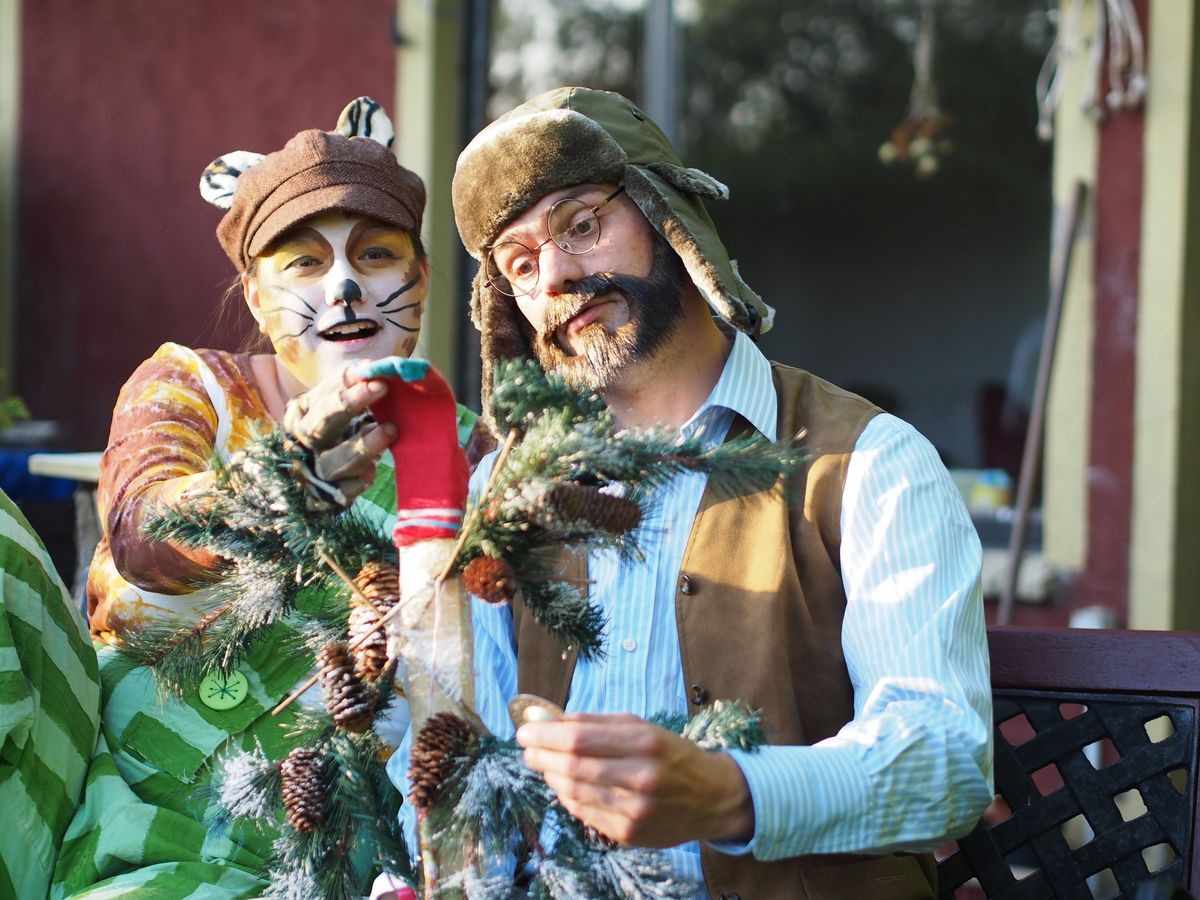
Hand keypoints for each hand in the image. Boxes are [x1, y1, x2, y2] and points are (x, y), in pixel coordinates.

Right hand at [283, 366, 397, 503]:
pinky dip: (360, 480)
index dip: (344, 382)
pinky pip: (345, 490)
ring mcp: (314, 470)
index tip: (371, 370)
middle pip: (320, 423)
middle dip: (349, 403)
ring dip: (365, 445)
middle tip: (381, 387)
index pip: (322, 395)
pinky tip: (372, 472)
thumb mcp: (340, 407)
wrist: (318, 479)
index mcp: (303, 414)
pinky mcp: (328, 497)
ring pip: (335, 460)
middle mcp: (303, 441)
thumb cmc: (338, 432)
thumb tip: (375, 366)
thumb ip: (354, 389)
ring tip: (391, 429)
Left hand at [517, 712, 754, 847]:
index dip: (546, 734)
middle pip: (573, 766)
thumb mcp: (643, 727)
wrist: (712, 798)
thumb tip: (554, 719)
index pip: (580, 738)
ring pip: (574, 792)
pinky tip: (563, 785)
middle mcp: (641, 777)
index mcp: (645, 742)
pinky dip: (567, 797)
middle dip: (541, 755)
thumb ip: (599, 722)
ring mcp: (635, 810)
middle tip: (527, 747)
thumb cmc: (672, 755)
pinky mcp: (629, 833)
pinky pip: (584, 813)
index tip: (526, 729)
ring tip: (543, 764)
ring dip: (551, 776)